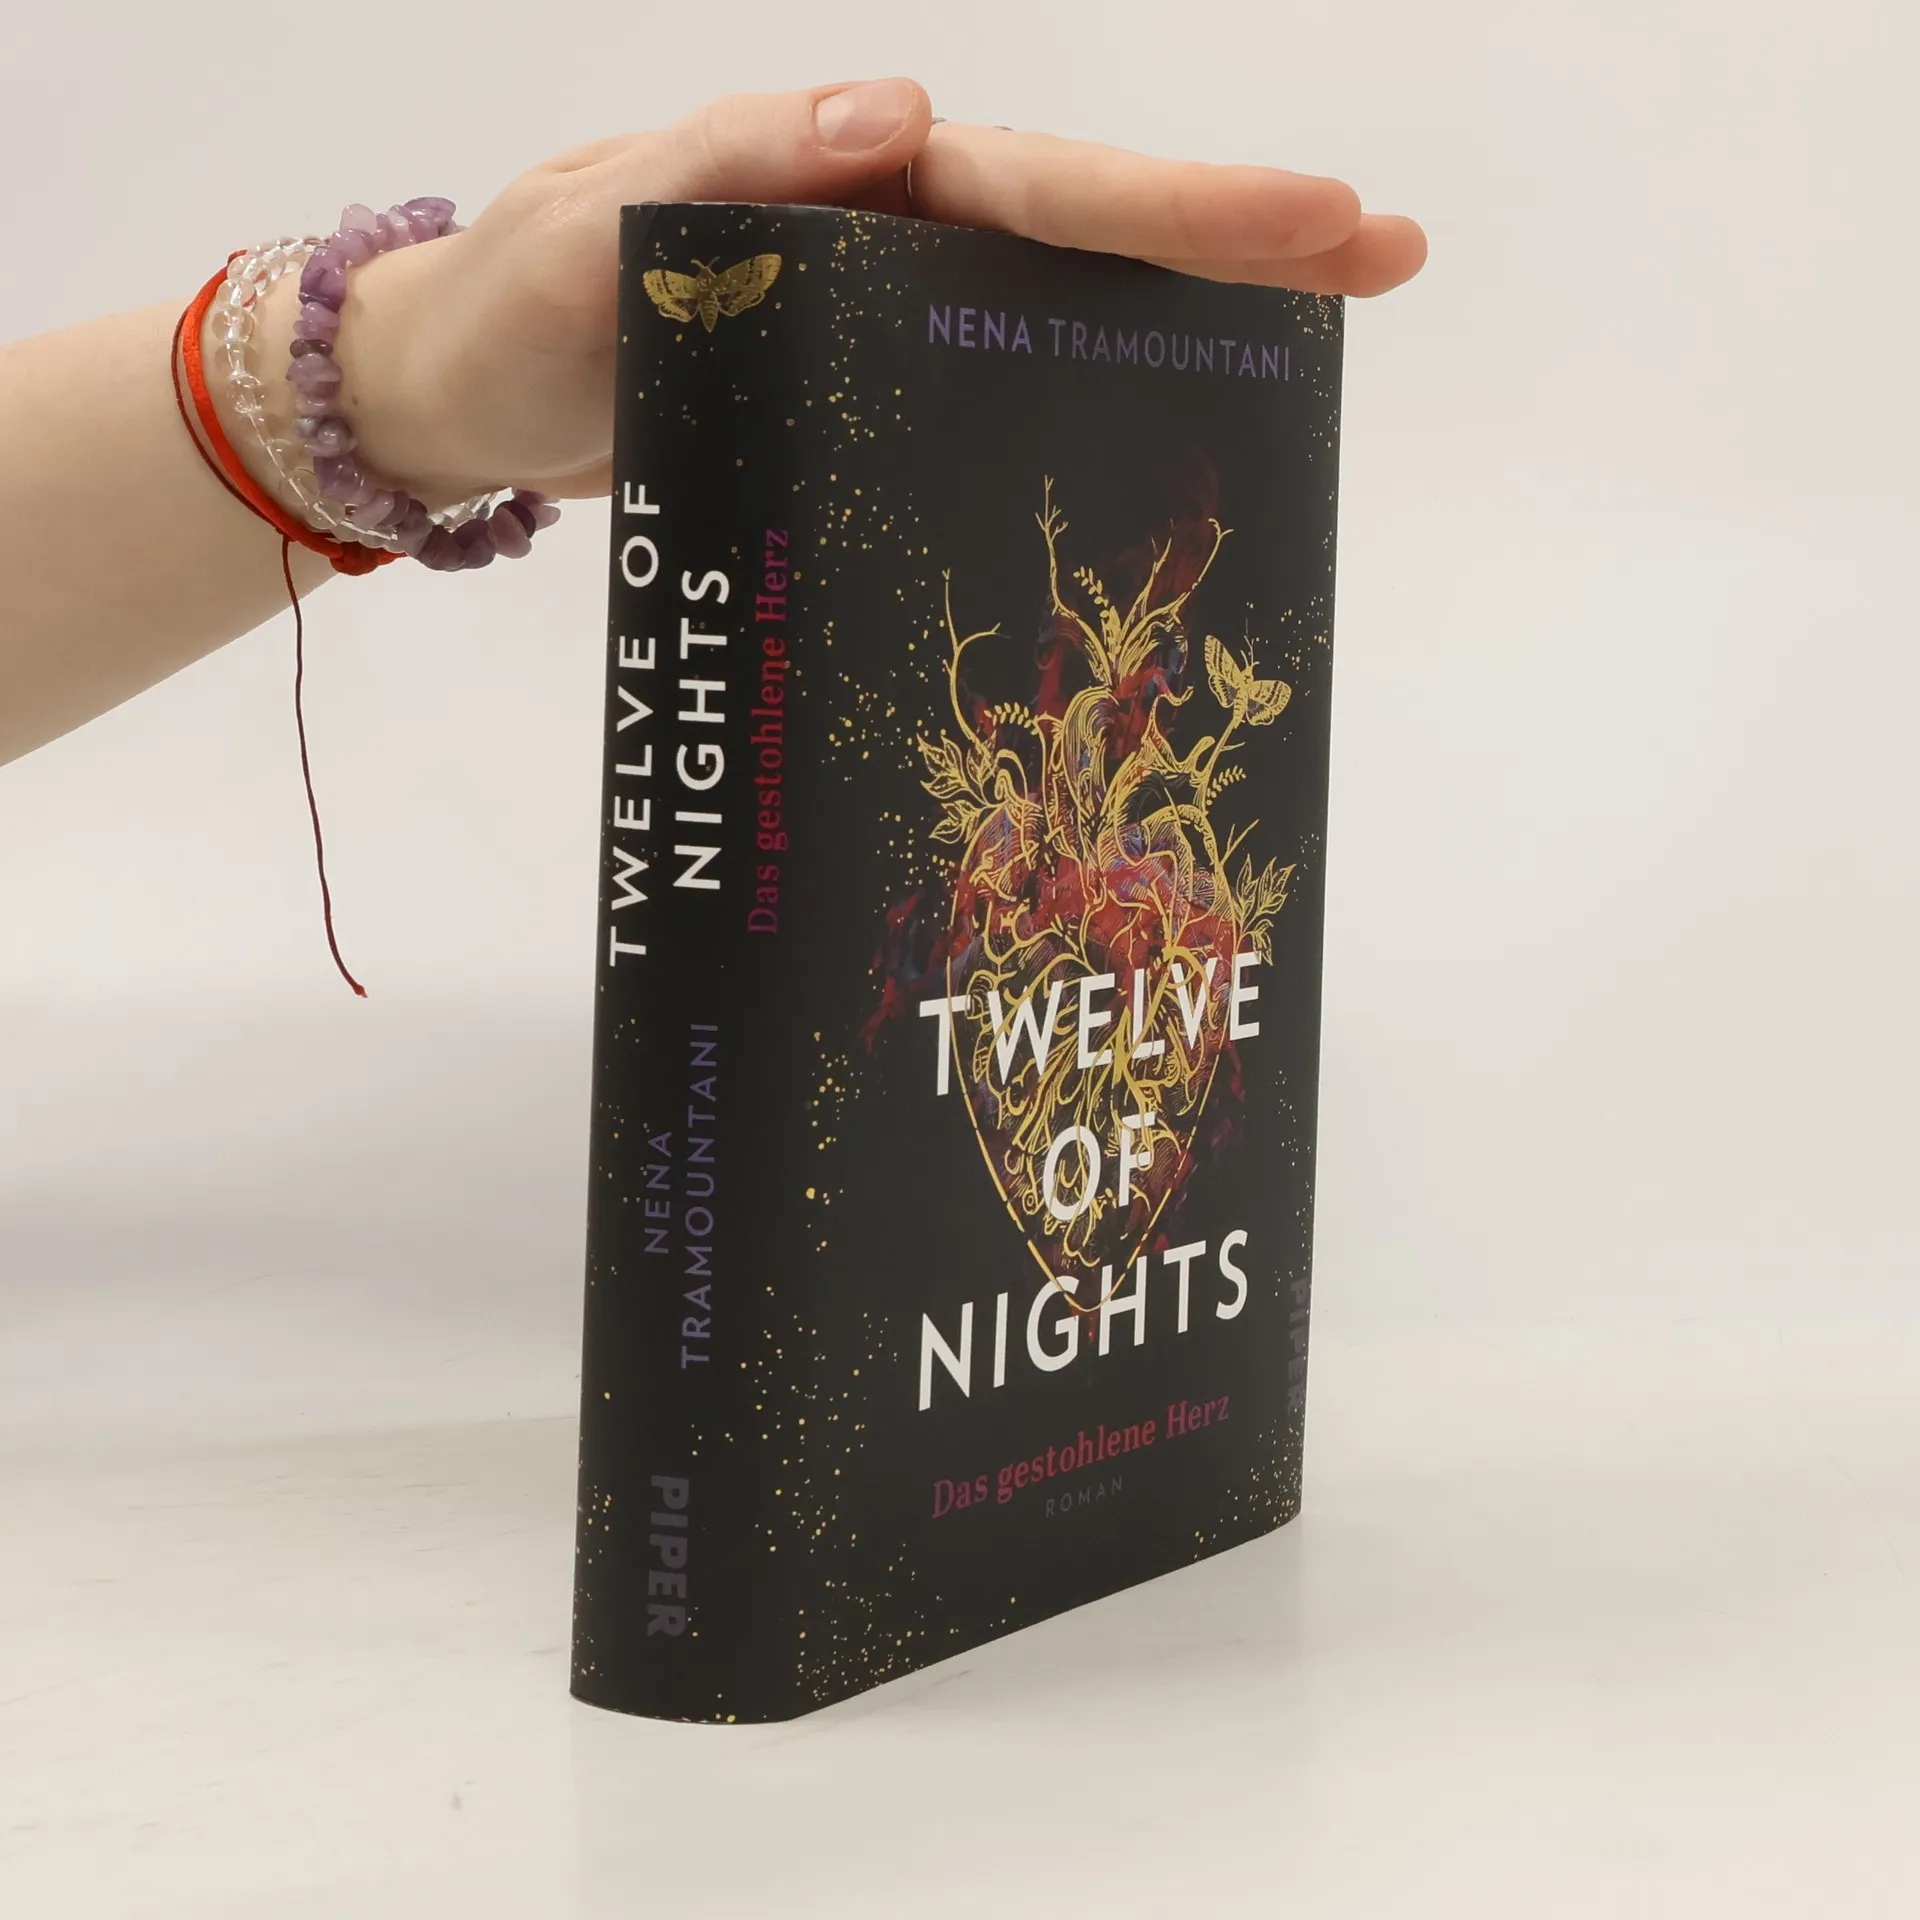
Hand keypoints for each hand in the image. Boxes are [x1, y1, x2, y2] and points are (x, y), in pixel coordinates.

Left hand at [340, 79, 1426, 502]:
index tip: (1318, 220)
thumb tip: (900, 118)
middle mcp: (890, 251)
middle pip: (1085, 241)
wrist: (463, 398)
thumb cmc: (516, 303)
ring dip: (1182, 337)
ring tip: (1311, 360)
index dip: (1176, 206)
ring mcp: (886, 338)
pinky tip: (1159, 459)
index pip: (1036, 187)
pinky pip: (991, 407)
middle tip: (1385, 258)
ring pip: (1058, 324)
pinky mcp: (867, 414)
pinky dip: (1081, 422)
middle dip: (1233, 245)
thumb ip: (731, 165)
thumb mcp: (600, 217)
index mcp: (851, 190)